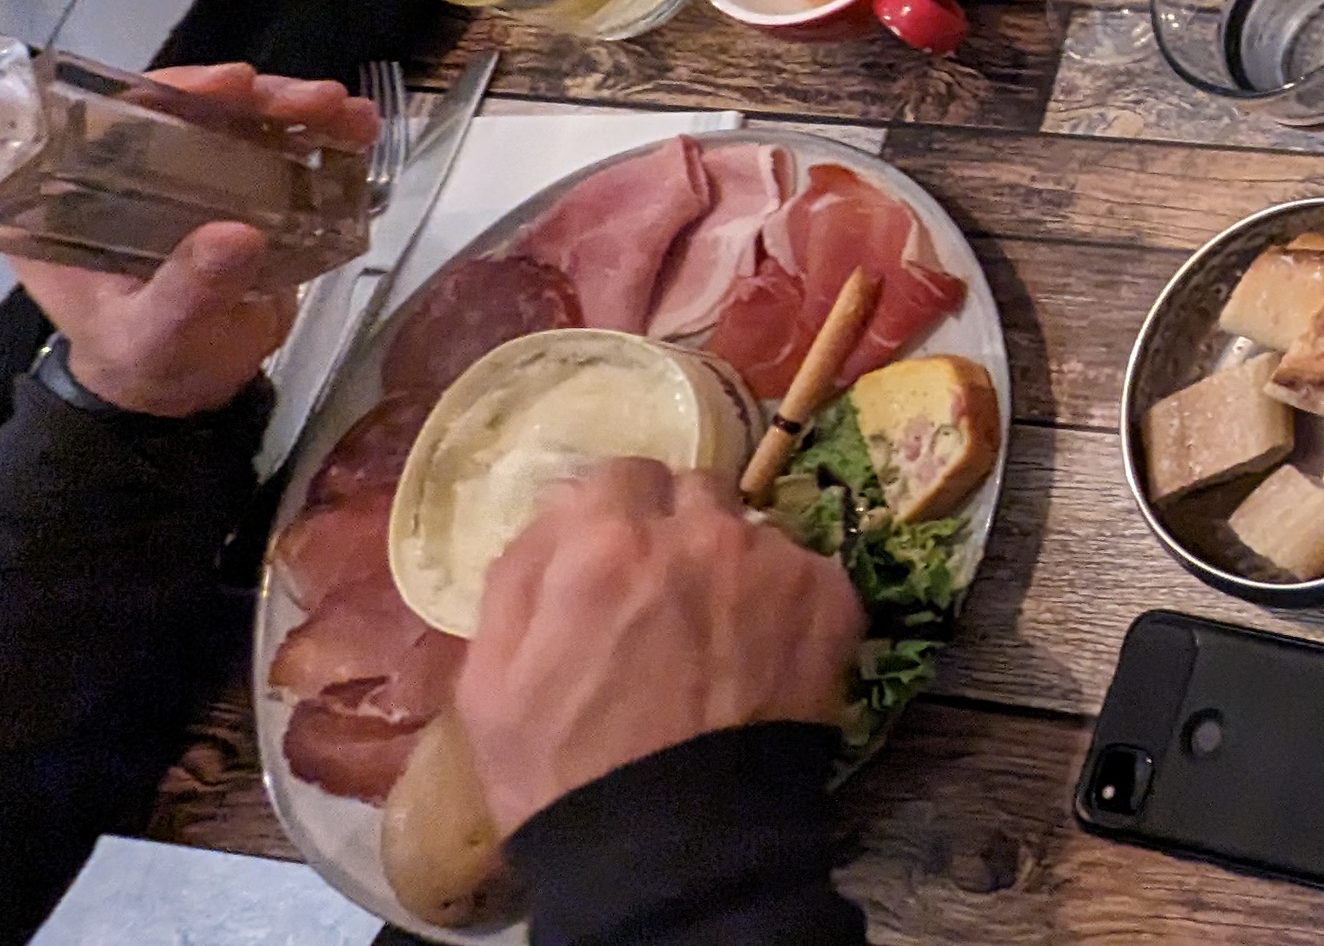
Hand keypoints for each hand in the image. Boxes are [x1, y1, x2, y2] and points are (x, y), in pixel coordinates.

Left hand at [9, 64, 374, 417]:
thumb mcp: (154, 334)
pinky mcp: (241, 192)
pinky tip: (358, 132)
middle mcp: (132, 171)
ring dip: (299, 109)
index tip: (233, 84)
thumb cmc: (146, 365)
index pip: (115, 115)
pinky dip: (320, 138)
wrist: (189, 394)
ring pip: (241, 122)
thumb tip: (237, 235)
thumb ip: (187, 291)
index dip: (175, 90)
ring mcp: (191, 178)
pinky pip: (277, 153)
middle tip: (318, 100)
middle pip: (194, 108)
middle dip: (260, 97)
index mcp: (79, 195)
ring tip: (351, 114)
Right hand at [458, 457, 865, 835]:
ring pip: (751, 529)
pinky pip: (806, 569)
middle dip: (675, 528)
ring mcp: (772, 562)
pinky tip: (762, 655)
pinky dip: (787, 600)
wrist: (675, 849)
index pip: (618, 473)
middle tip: (665, 592)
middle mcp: (697, 533)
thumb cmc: (563, 771)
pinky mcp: (831, 599)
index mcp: (604, 543)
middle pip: (692, 491)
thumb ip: (520, 572)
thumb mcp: (491, 677)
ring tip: (718, 634)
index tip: (614, 550)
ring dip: (733, 563)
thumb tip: (557, 512)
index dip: (613, 513)